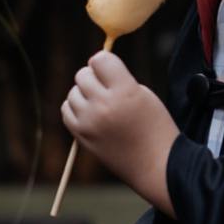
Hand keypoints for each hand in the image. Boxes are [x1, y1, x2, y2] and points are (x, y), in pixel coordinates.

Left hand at [61, 49, 177, 212]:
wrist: (155, 164)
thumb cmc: (156, 127)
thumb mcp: (145, 94)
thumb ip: (119, 80)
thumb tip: (96, 71)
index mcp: (125, 91)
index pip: (100, 59)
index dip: (105, 61)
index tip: (111, 69)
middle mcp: (104, 105)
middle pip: (83, 74)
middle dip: (94, 77)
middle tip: (107, 87)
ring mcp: (89, 122)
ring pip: (72, 92)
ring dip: (84, 93)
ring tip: (101, 102)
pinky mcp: (81, 136)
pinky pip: (67, 111)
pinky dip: (76, 108)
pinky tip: (92, 113)